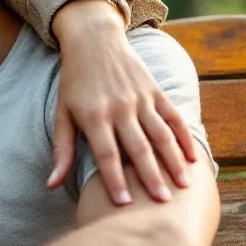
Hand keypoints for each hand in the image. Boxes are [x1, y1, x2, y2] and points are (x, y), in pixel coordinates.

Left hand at [48, 0, 195, 204]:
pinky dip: (184, 138)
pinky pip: (173, 117)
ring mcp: (140, 98)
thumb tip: (51, 185)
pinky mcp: (155, 90)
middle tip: (162, 204)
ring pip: (161, 134)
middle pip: (138, 148)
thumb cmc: (74, 83)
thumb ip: (61, 150)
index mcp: (93, 117)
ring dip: (173, 161)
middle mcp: (119, 108)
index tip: (124, 205)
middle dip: (150, 177)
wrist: (93, 41)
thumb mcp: (62, 114)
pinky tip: (193, 159)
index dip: (115, 180)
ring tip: (183, 186)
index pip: (106, 155)